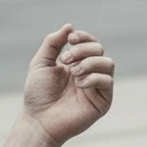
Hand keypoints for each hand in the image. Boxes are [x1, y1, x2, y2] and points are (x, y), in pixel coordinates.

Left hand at [22, 25, 114, 146]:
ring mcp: (97, 87)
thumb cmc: (38, 95)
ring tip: (73, 73)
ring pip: (108, 63)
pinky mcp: (103, 101)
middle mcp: (89, 73)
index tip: (70, 39)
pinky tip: (79, 84)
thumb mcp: (41, 63)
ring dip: (89, 62)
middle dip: (82, 50)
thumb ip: (53, 43)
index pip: (90, 43)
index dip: (83, 37)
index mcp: (76, 63)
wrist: (39, 121)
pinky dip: (93, 77)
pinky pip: (108, 81)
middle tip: (65, 60)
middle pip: (99, 49)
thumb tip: (69, 26)